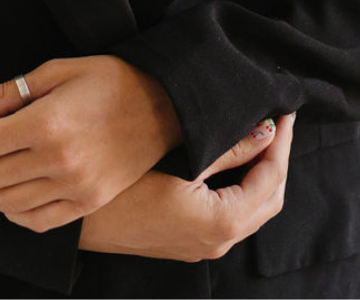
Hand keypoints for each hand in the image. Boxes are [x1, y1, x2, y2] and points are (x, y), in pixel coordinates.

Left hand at [0, 56, 183, 232]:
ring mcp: (75, 188)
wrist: (170, 106)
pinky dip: (6, 213)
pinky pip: (34, 221)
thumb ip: (7, 93)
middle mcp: (59, 161)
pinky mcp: (88, 203)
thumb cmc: (116, 81)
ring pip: (2, 203)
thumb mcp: (61, 69)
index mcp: (49, 123)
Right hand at [78, 113, 295, 261]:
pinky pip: (234, 215)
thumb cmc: (119, 189)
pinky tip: (235, 159)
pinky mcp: (189, 242)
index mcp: (221, 222)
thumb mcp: (181, 160)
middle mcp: (217, 242)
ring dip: (262, 172)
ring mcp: (203, 246)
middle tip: (277, 121)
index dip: (282, 143)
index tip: (285, 113)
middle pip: (270, 197)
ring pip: (254, 209)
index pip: (272, 178)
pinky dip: (244, 187)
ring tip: (259, 134)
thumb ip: (230, 148)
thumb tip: (268, 129)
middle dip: (277, 158)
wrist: (74, 222)